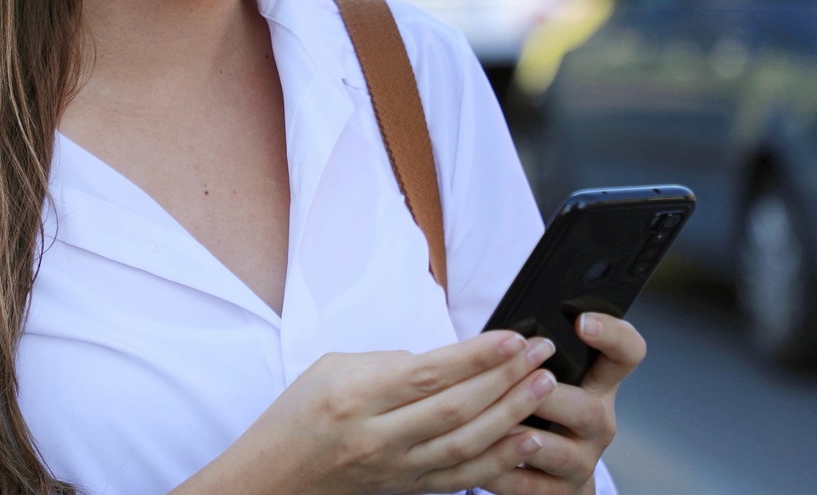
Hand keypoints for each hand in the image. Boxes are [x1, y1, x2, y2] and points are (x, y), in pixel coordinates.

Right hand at [176, 330, 560, 494]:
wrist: (271, 480)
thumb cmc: (297, 416)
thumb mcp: (332, 368)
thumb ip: (389, 361)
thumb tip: (444, 360)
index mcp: (356, 395)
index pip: (430, 373)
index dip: (478, 355)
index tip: (514, 337)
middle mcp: (377, 435)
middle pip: (457, 408)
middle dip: (507, 378)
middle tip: (542, 355)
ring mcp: (394, 469)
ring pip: (466, 445)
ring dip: (512, 415)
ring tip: (545, 387)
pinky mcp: (405, 491)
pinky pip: (460, 479)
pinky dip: (499, 460)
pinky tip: (526, 439)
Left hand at [482, 314, 645, 494]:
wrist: (547, 471)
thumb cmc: (539, 409)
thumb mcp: (545, 376)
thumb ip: (533, 356)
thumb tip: (502, 336)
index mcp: (599, 383)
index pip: (627, 353)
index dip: (613, 335)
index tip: (581, 322)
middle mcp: (598, 422)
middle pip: (587, 409)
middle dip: (545, 397)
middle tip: (515, 383)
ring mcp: (582, 460)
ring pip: (556, 451)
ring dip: (518, 436)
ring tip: (489, 422)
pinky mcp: (560, 491)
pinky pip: (528, 486)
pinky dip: (500, 471)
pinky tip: (475, 457)